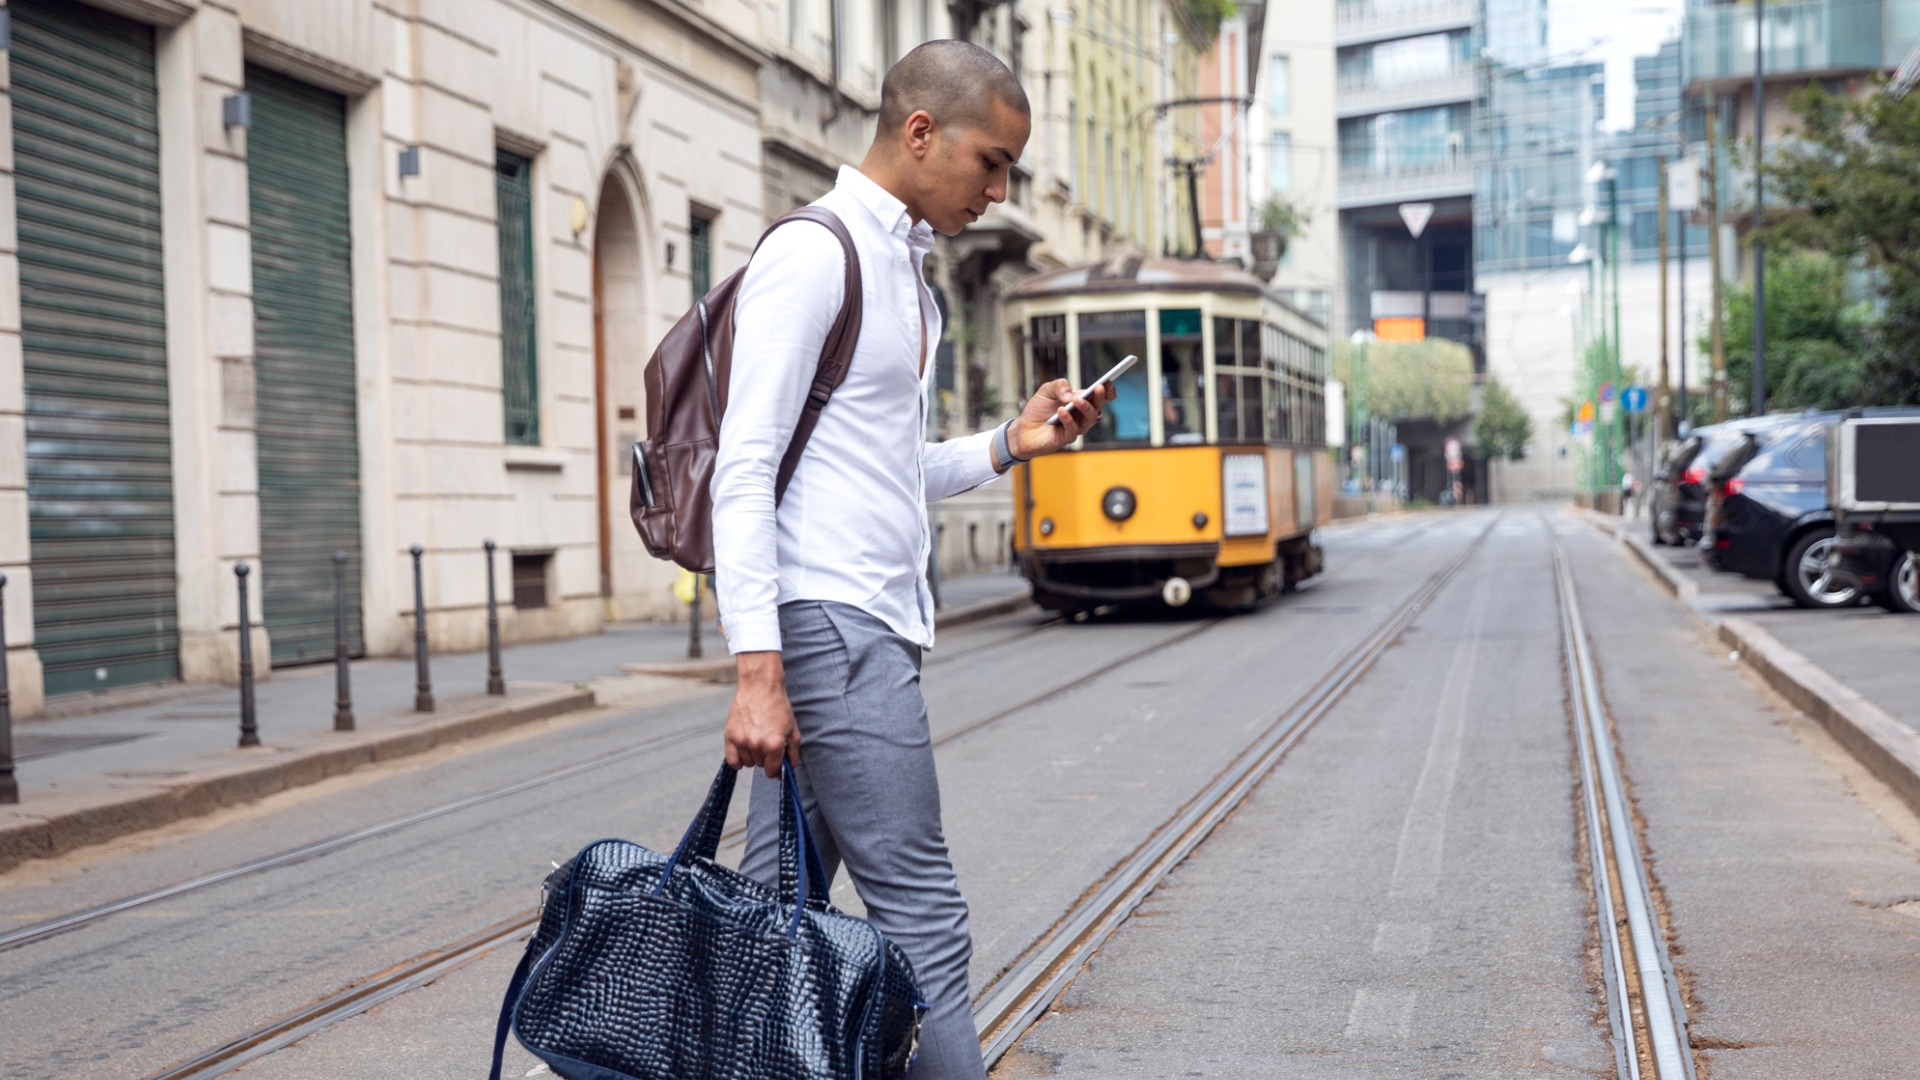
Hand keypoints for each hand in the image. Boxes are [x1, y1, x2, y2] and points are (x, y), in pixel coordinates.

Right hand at [724, 652, 798, 778]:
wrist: (760, 687)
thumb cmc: (778, 706)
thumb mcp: (793, 729)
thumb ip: (792, 753)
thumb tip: (789, 769)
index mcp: (774, 744)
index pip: (772, 771)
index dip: (775, 769)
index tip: (775, 764)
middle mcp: (757, 745)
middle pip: (760, 765)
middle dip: (765, 757)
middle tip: (766, 741)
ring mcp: (742, 741)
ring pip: (747, 763)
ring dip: (751, 756)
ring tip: (755, 739)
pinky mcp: (730, 735)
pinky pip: (732, 760)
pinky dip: (737, 758)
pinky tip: (743, 749)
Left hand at [1010, 378, 1115, 458]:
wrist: (1023, 429)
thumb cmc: (1037, 410)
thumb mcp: (1046, 390)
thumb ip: (1059, 385)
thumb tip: (1071, 394)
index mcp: (1079, 400)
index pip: (1098, 396)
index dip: (1107, 390)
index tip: (1108, 382)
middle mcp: (1081, 414)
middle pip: (1097, 406)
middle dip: (1100, 397)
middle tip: (1098, 388)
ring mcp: (1076, 426)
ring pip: (1089, 419)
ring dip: (1085, 408)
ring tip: (1076, 400)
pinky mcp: (1067, 438)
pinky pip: (1073, 430)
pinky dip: (1068, 420)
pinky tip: (1061, 411)